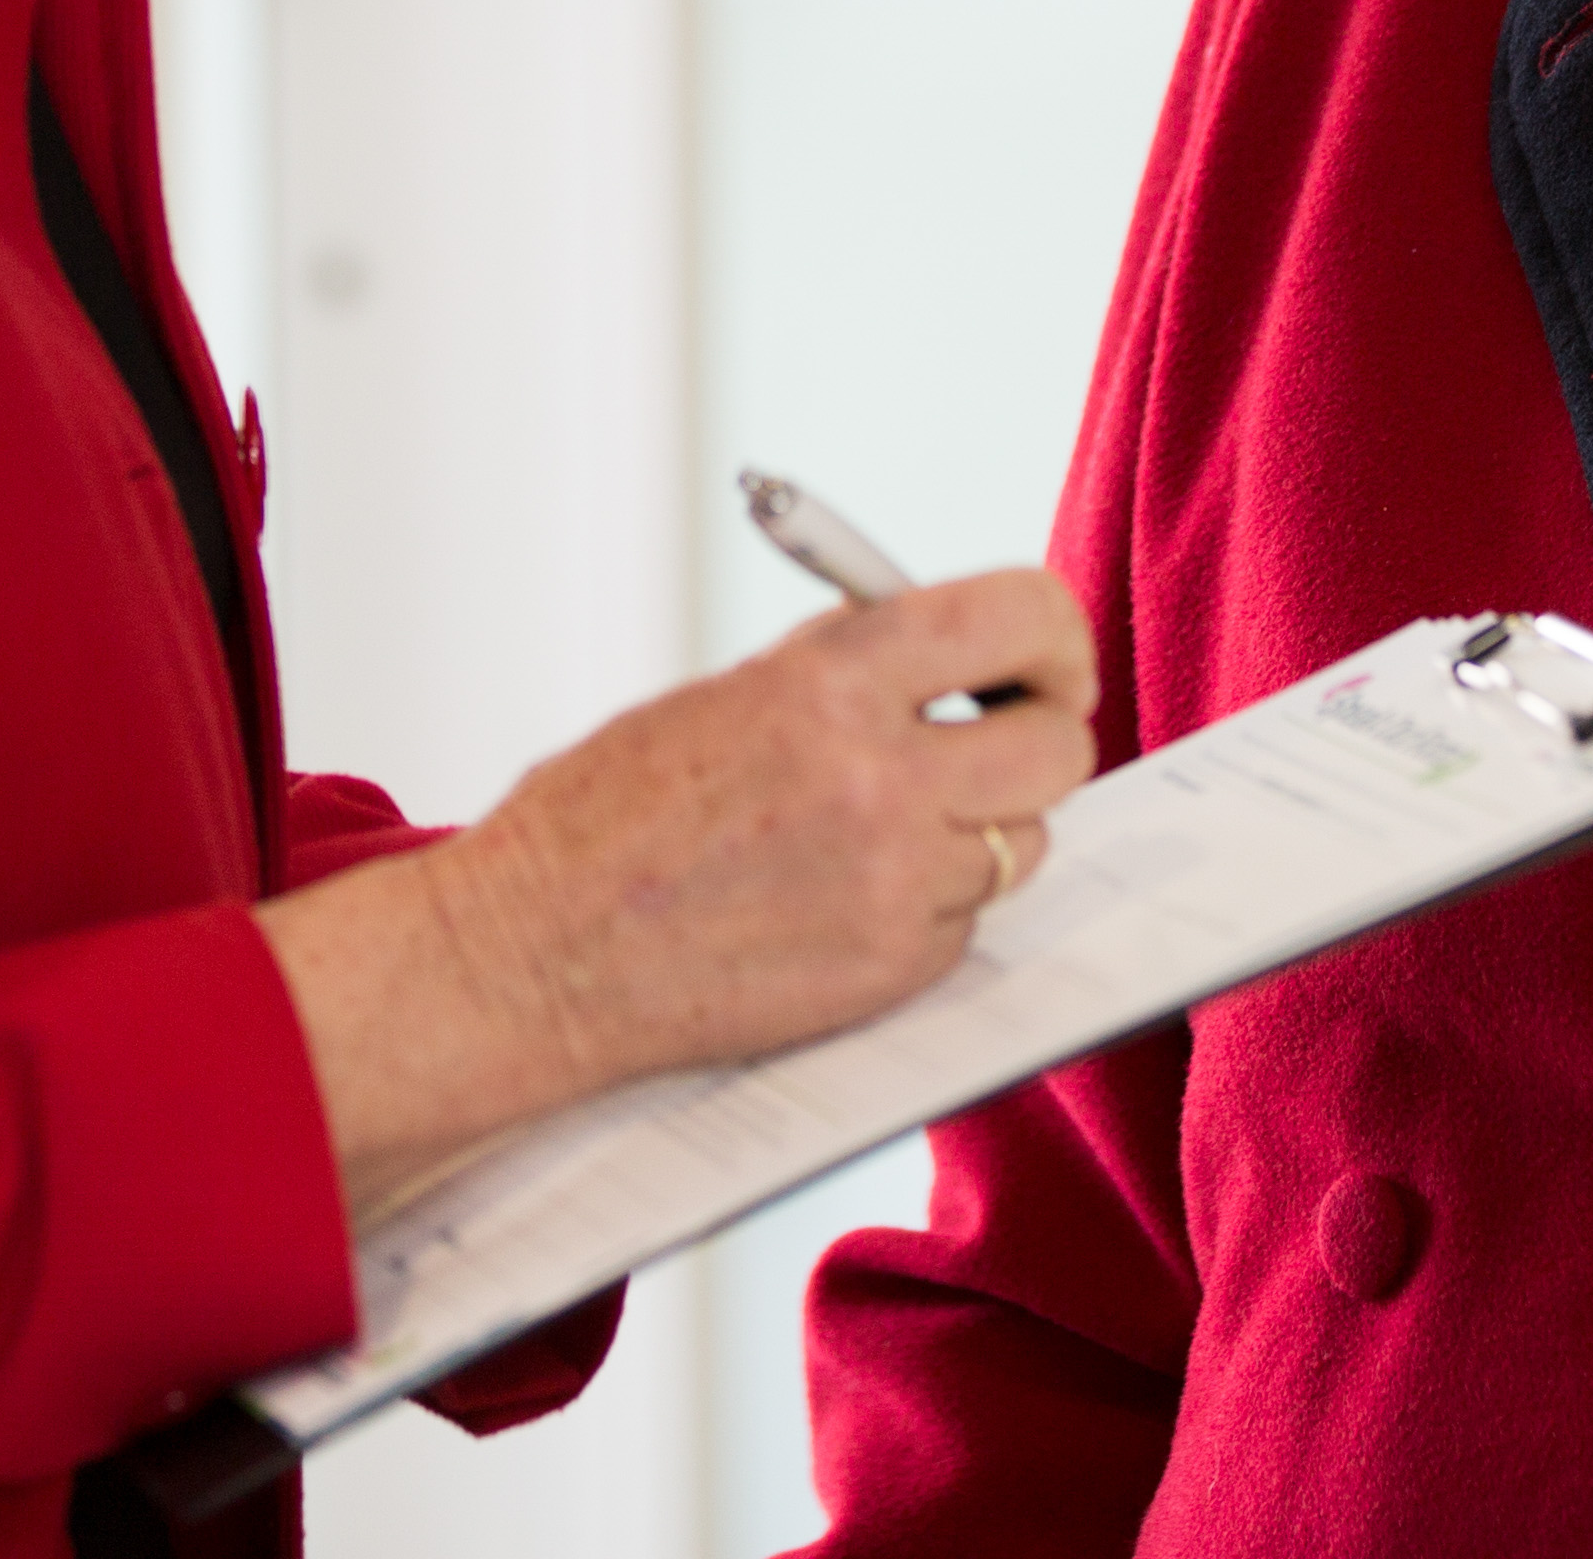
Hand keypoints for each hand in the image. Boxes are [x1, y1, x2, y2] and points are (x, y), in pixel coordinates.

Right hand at [255, 569, 1098, 1208]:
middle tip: (993, 747)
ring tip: (884, 833)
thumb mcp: (728, 695)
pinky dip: (929, 910)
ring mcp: (893, 886)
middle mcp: (880, 779)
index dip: (1052, 639)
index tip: (1041, 661)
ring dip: (980, 833)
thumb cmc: (604, 821)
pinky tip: (842, 902)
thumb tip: (949, 652)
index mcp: (831, 680)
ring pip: (1023, 844)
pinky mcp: (890, 974)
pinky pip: (967, 924)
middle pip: (1060, 748)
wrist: (532, 959)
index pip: (1021, 616)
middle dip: (1037, 742)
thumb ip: (846, 669)